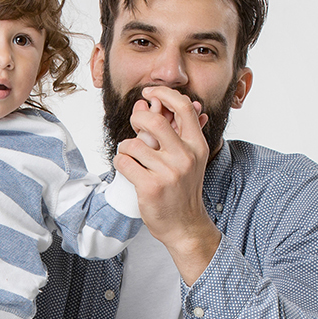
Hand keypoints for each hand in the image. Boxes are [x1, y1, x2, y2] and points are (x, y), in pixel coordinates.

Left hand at [113, 86, 220, 281]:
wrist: (185, 225)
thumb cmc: (183, 190)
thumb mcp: (190, 159)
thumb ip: (176, 131)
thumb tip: (156, 103)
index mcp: (197, 146)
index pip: (182, 107)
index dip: (164, 94)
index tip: (150, 93)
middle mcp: (185, 157)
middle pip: (154, 121)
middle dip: (137, 119)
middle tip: (135, 126)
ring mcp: (168, 173)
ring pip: (132, 144)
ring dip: (125, 148)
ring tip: (131, 157)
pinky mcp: (150, 187)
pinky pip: (124, 162)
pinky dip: (120, 163)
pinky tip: (127, 169)